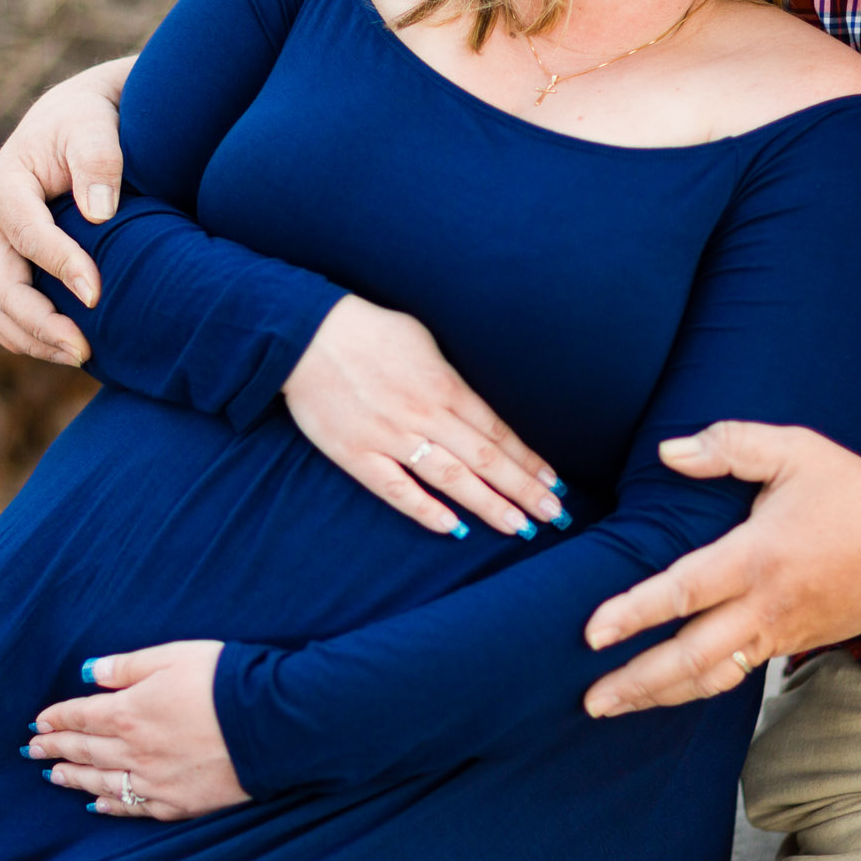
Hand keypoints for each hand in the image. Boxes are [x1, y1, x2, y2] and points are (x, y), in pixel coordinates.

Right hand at [0, 56, 134, 365]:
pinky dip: (32, 338)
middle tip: (86, 349)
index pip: (28, 237)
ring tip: (82, 357)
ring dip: (34, 341)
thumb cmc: (87, 122)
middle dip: (41, 324)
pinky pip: (6, 315)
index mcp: (5, 188)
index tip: (96, 294)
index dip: (61, 267)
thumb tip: (99, 213)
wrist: (73, 123)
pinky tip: (71, 349)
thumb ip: (99, 161)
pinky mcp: (8, 267)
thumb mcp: (94, 126)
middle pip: (3, 288)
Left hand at [27, 640, 245, 819]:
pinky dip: (111, 806)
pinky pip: (134, 807)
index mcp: (130, 711)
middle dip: (56, 748)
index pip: (82, 715)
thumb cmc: (226, 680)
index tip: (38, 722)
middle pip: (85, 750)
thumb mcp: (174, 656)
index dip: (57, 718)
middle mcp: (135, 751)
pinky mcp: (179, 803)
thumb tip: (90, 670)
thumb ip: (128, 666)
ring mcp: (155, 780)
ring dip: (74, 778)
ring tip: (53, 775)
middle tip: (33, 750)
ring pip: (102, 781)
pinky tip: (97, 806)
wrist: (272, 724)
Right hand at [284, 295, 567, 537]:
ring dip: (488, 504)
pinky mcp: (357, 453)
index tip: (553, 484)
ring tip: (518, 527)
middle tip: (552, 517)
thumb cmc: (370, 332)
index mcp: (445, 386)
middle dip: (523, 490)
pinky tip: (454, 529)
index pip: (498, 432)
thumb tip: (474, 407)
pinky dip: (425, 510)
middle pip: (485, 459)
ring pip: (450, 478)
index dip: (528, 461)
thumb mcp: (424, 341)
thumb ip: (452, 379)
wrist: (306, 333)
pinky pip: (396, 488)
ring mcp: (391, 436)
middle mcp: (425, 414)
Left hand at [579, 421, 860, 716]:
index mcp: (755, 556)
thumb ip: (728, 445)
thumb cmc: (853, 492)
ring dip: (662, 696)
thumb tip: (668, 452)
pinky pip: (739, 675)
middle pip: (691, 658)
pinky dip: (699, 688)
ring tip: (618, 707)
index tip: (592, 633)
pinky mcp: (794, 645)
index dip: (633, 613)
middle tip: (590, 701)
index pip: (682, 591)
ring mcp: (780, 632)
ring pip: (713, 679)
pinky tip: (670, 692)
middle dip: (637, 682)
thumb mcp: (794, 449)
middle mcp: (764, 604)